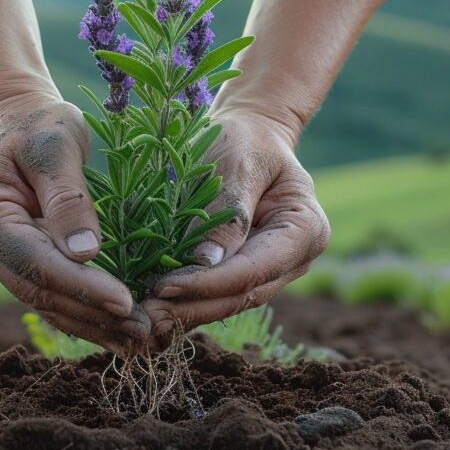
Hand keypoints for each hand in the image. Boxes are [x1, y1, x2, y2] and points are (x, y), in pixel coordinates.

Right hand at [0, 91, 149, 355]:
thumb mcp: (56, 146)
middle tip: (145, 329)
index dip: (80, 285)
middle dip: (93, 313)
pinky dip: (88, 316)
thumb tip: (86, 253)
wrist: (19, 122)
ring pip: (47, 304)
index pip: (35, 261)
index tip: (125, 300)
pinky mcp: (22, 266)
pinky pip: (55, 298)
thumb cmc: (39, 125)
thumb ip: (68, 197)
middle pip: (40, 291)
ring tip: (141, 339)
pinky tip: (122, 331)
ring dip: (94, 325)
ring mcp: (0, 261)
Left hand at [142, 110, 329, 348]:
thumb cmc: (246, 139)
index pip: (255, 269)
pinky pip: (218, 294)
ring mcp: (273, 270)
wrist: (249, 133)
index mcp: (306, 229)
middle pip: (242, 294)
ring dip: (186, 311)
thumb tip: (206, 261)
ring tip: (143, 316)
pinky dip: (187, 302)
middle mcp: (295, 259)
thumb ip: (229, 211)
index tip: (164, 287)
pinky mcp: (247, 273)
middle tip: (144, 314)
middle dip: (192, 306)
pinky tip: (154, 306)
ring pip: (229, 302)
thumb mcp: (238, 163)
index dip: (209, 283)